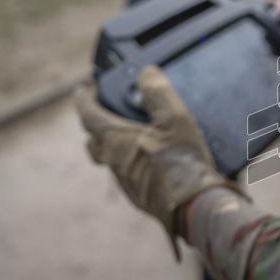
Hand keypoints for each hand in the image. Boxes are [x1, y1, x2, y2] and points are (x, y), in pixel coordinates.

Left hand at [75, 66, 241, 259]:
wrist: (195, 207)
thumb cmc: (182, 162)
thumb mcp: (175, 120)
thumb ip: (158, 93)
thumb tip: (145, 72)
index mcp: (116, 140)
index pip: (88, 115)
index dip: (84, 100)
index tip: (84, 90)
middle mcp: (114, 162)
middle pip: (93, 142)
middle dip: (95, 126)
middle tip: (107, 114)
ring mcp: (125, 182)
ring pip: (110, 160)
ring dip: (115, 146)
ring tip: (135, 136)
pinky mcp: (140, 196)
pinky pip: (128, 176)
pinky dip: (133, 163)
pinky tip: (154, 161)